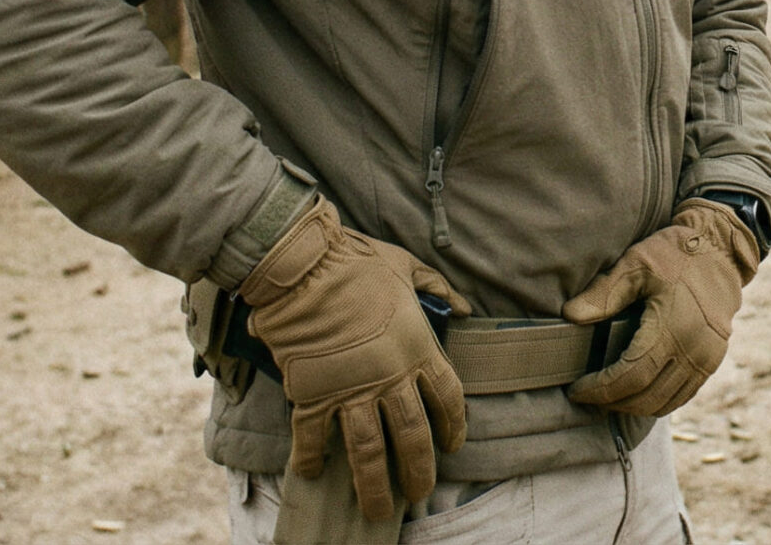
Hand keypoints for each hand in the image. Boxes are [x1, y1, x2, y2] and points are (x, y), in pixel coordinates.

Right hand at [237, 198, 472, 521]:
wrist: (305, 266)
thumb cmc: (357, 262)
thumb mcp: (407, 267)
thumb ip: (438, 288)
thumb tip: (465, 305)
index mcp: (418, 348)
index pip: (448, 399)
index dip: (453, 426)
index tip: (452, 446)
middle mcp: (390, 377)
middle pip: (413, 437)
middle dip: (418, 472)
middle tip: (417, 494)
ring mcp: (352, 390)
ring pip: (369, 451)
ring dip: (374, 485)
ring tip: (378, 510)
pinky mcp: (314, 394)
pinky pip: (313, 436)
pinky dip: (311, 458)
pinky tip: (311, 472)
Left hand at [561, 199, 761, 416]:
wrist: (722, 251)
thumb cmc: (676, 254)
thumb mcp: (636, 264)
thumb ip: (603, 293)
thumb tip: (569, 316)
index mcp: (673, 329)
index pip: (631, 377)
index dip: (601, 389)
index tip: (577, 390)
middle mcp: (694, 351)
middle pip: (647, 397)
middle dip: (613, 402)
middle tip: (587, 395)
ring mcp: (706, 360)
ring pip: (664, 403)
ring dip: (633, 406)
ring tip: (607, 396)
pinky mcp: (712, 362)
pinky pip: (681, 396)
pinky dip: (656, 401)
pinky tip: (635, 392)